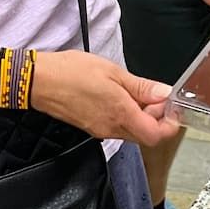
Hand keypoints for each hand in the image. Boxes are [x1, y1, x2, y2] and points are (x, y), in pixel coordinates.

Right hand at [32, 50, 178, 147]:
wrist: (38, 81)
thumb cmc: (71, 72)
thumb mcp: (113, 72)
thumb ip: (140, 86)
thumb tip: (163, 93)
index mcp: (120, 114)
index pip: (156, 135)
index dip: (169, 124)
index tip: (171, 108)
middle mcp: (111, 128)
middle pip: (145, 136)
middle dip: (156, 119)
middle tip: (155, 97)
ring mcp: (100, 130)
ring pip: (131, 132)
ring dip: (141, 117)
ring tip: (136, 93)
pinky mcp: (91, 127)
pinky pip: (116, 128)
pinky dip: (126, 117)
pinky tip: (120, 97)